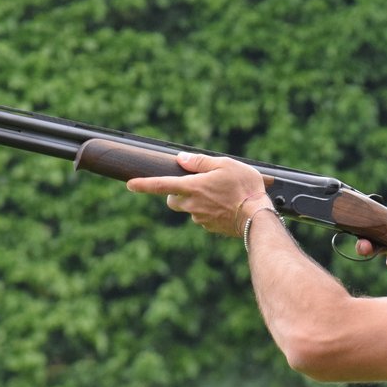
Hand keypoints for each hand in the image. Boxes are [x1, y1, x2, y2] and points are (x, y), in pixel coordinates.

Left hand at [126, 152, 270, 236]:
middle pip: (172, 200)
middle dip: (177, 193)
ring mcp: (200, 218)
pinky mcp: (209, 228)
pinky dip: (209, 211)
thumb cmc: (244, 187)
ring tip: (220, 195)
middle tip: (195, 185)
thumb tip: (182, 158)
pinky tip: (226, 206)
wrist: (257, 217)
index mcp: (192, 187)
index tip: (129, 185)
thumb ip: (200, 162)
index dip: (143, 185)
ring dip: (197, 202)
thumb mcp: (225, 165)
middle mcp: (192, 205)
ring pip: (189, 209)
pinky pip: (203, 217)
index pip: (161, 185)